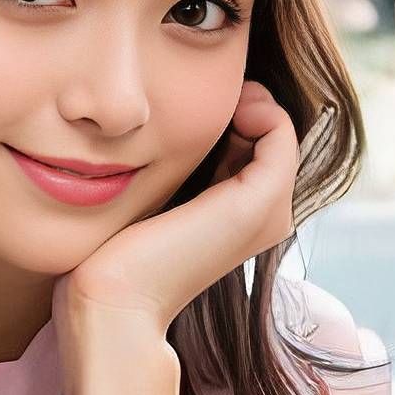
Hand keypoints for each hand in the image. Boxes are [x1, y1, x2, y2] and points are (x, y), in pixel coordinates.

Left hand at [52, 79, 298, 342]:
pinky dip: (262, 108)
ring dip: (254, 102)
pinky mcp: (259, 205)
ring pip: (278, 134)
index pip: (254, 148)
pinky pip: (280, 134)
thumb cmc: (115, 255)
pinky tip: (229, 105)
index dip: (233, 115)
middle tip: (211, 96)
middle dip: (245, 105)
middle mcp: (266, 221)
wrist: (113, 298)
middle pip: (269, 139)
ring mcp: (268, 215)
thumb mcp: (150, 200)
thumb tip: (162, 133)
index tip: (196, 104)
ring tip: (221, 97)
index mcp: (241, 220)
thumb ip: (170, 171)